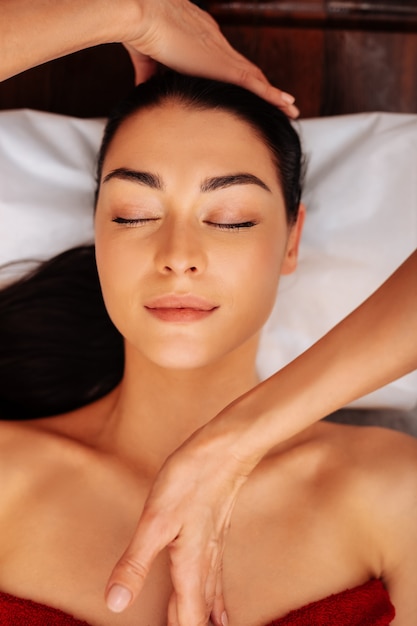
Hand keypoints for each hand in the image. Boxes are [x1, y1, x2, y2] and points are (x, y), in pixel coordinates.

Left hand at [105, 423, 255, 624]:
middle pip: (198, 614)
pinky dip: (215, 604)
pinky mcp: (215, 536)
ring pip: (209, 600)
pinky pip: (216, 582)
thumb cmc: (191, 480)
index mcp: (190, 568)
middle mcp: (205, 565)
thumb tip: (116, 603)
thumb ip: (135, 563)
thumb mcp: (154, 521)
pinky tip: (220, 607)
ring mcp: (213, 551)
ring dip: (202, 621)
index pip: (187, 621)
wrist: (224, 451)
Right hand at [121, 0, 298, 116]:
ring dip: (275, 95)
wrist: (145, 17)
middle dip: (264, 88)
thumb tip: (143, 90)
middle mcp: (219, 47)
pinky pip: (257, 84)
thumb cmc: (142, 34)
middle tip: (280, 102)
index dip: (242, 79)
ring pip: (258, 79)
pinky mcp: (226, 66)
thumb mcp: (148, 61)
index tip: (251, 90)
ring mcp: (225, 55)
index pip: (228, 65)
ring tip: (291, 109)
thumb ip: (149, 75)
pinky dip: (273, 95)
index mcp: (202, 43)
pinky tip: (287, 105)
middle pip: (249, 72)